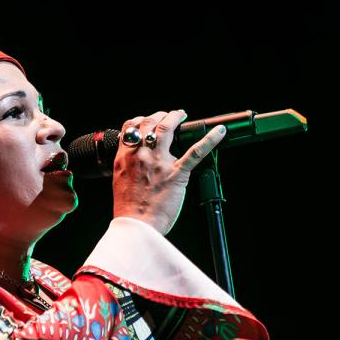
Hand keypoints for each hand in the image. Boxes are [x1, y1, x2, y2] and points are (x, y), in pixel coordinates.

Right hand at [112, 109, 227, 234]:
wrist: (136, 225)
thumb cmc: (129, 208)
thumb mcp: (120, 179)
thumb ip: (128, 164)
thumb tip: (135, 157)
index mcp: (125, 156)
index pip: (130, 127)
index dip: (141, 119)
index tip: (147, 119)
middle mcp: (141, 155)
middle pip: (149, 123)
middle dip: (160, 116)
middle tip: (169, 116)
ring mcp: (159, 163)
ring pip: (167, 129)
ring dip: (175, 117)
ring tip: (181, 114)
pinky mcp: (177, 174)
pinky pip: (196, 153)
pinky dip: (210, 140)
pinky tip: (219, 132)